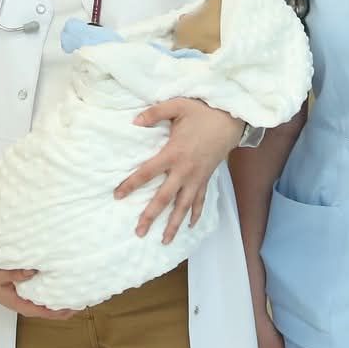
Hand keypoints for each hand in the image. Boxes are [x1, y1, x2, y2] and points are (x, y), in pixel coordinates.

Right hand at [0, 260, 73, 318]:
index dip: (54, 313)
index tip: (70, 310)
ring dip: (57, 296)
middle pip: (43, 307)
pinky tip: (59, 279)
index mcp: (14, 301)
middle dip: (61, 306)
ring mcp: (20, 293)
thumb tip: (33, 271)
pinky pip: (38, 288)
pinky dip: (49, 286)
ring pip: (42, 298)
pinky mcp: (21, 284)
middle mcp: (20, 299)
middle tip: (80, 301)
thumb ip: (12, 274)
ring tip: (74, 291)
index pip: (38, 311)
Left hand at [117, 98, 247, 242]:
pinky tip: (190, 227)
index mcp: (173, 153)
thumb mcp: (177, 106)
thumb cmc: (203, 112)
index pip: (147, 172)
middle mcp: (184, 170)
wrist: (231, 119)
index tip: (117, 195)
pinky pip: (200, 200)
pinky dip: (196, 214)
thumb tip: (135, 121)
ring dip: (174, 224)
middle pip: (164, 198)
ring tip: (164, 241)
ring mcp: (197, 177)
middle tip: (138, 232)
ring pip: (184, 206)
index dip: (131, 184)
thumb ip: (154, 113)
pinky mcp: (206, 178)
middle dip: (151, 216)